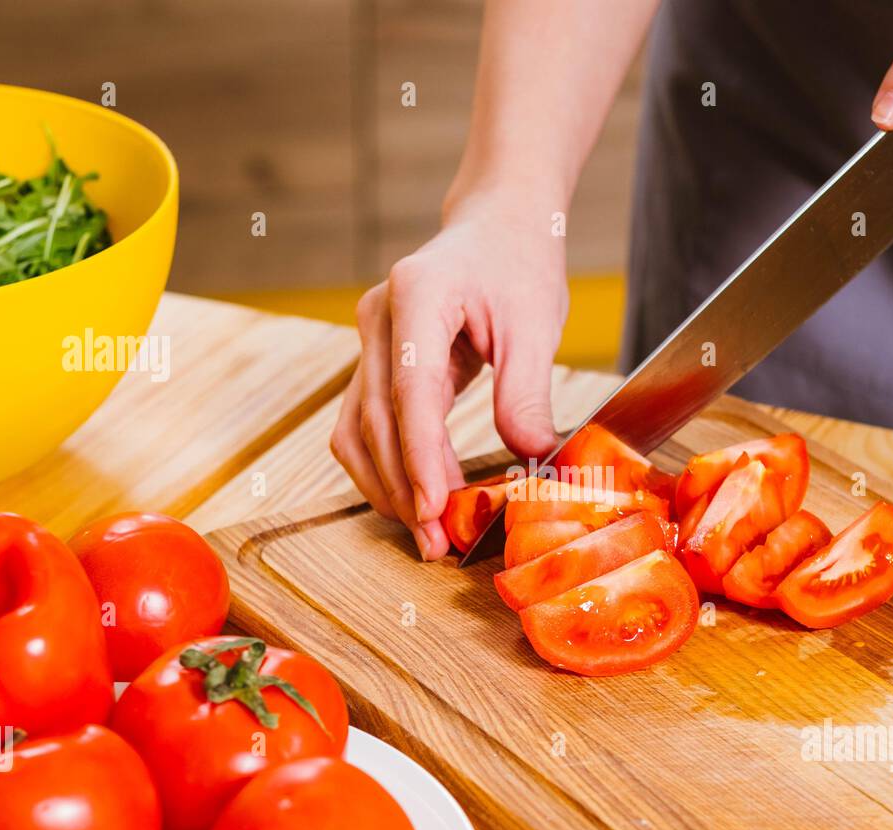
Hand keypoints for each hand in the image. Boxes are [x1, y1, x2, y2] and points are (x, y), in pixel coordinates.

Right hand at [329, 194, 567, 559]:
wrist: (497, 226)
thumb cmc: (519, 263)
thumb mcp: (536, 323)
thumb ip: (527, 392)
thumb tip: (529, 459)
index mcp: (418, 294)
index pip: (410, 389)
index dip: (418, 454)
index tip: (434, 505)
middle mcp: (379, 317)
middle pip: (375, 418)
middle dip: (404, 486)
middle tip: (436, 541)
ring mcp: (369, 340)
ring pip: (356, 429)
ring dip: (386, 486)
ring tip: (426, 533)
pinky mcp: (375, 362)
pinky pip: (365, 424)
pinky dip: (385, 467)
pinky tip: (415, 500)